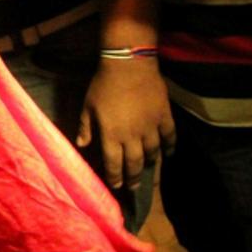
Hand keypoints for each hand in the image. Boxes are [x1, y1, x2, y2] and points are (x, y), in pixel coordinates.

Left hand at [77, 58, 174, 188]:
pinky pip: (169, 136)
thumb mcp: (88, 106)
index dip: (115, 177)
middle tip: (133, 187)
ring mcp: (150, 126)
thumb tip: (81, 145)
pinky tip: (168, 154)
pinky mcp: (164, 116)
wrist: (129, 64)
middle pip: (134, 163)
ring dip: (149, 163)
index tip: (116, 186)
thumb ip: (86, 127)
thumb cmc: (104, 84)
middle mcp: (132, 135)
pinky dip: (170, 147)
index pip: (113, 163)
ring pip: (152, 152)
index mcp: (111, 134)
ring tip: (147, 169)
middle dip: (133, 178)